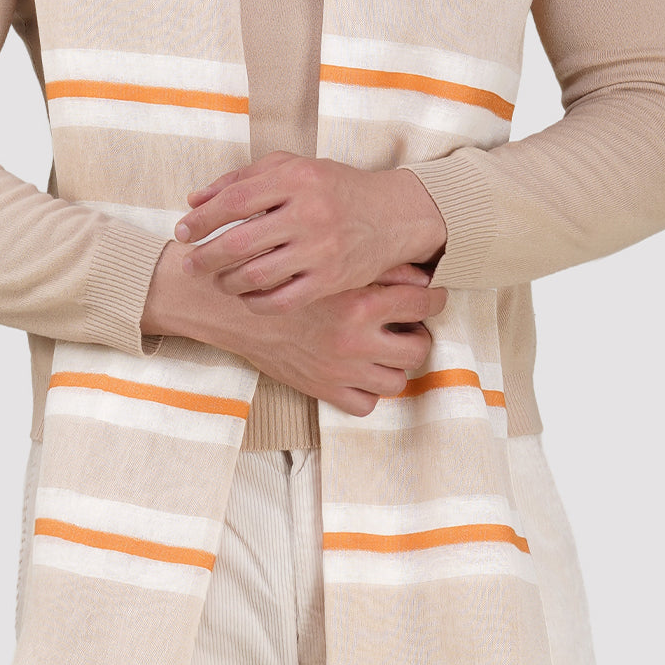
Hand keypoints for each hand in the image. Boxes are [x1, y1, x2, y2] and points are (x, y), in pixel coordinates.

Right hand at [142, 242, 446, 416]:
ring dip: (395, 366)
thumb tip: (419, 269)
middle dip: (418, 336)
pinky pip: (365, 405)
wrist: (229, 305)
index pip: (422, 304)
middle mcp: (355, 340)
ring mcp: (340, 371)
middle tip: (411, 326)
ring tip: (388, 350)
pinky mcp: (322, 391)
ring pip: (396, 381)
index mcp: (359, 302)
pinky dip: (367, 392)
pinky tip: (361, 373)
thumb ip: (374, 264)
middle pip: (417, 348)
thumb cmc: (280, 272)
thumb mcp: (327, 259)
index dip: (434, 298)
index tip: (433, 296)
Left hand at [173, 151, 446, 312]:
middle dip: (205, 256)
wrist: (393, 215)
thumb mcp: (292, 168)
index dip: (201, 219)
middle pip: (238, 242)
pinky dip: (256, 301)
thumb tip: (194, 201)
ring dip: (227, 281)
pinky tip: (247, 296)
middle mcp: (308, 213)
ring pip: (256, 275)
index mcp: (296, 179)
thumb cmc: (334, 188)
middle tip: (190, 263)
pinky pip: (281, 300)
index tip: (183, 231)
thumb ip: (242, 178)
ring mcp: (321, 249)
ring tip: (219, 279)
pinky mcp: (331, 279)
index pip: (234, 201)